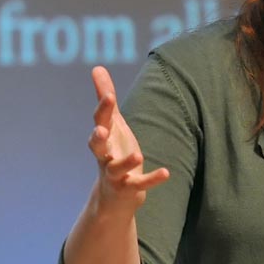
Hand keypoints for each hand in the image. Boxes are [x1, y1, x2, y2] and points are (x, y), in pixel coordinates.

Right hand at [87, 66, 169, 214]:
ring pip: (116, 169)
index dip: (104, 108)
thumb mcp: (113, 124)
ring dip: (126, 162)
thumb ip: (106, 99)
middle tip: (101, 131)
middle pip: (97, 147)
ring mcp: (115, 174)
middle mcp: (105, 156)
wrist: (114, 195)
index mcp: (104, 138)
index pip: (101, 121)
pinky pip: (139, 184)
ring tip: (138, 155)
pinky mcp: (128, 188)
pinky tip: (166, 172)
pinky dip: (152, 179)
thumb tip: (97, 68)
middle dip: (98, 139)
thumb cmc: (114, 152)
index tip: (109, 96)